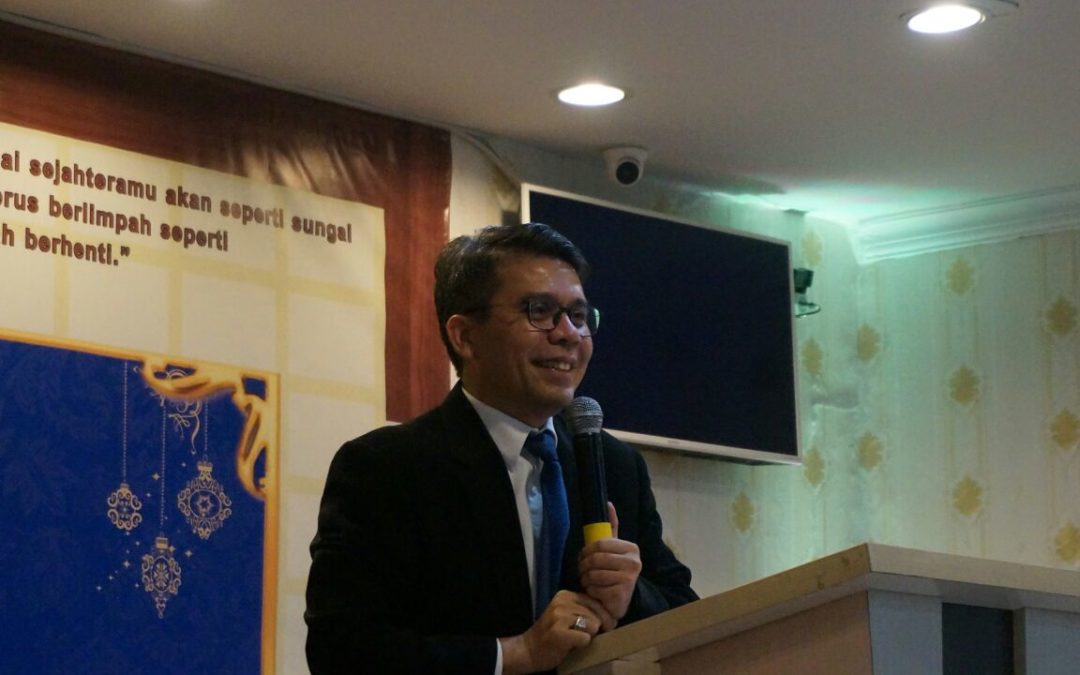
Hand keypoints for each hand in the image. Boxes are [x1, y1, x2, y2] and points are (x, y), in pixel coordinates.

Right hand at [499, 590, 613, 673]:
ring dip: (588, 636)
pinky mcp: (559, 632)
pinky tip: (570, 645)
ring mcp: (559, 616)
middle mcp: (562, 601)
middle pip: (597, 615)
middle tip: (584, 636)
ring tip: (574, 639)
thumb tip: (613, 617)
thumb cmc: (553, 635)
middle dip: (597, 629)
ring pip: (593, 626)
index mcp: (566, 595)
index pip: (596, 602)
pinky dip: (581, 645)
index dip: (603, 617)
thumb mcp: (568, 616)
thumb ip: (586, 611)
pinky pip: (586, 638)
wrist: (529, 651)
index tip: (601, 628)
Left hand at [577, 503, 640, 622]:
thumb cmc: (612, 571)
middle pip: (596, 559)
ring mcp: (630, 580)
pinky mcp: (622, 595)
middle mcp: (634, 563)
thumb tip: (608, 503)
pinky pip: (596, 589)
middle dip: (584, 566)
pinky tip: (596, 592)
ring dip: (586, 579)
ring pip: (594, 574)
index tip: (583, 557)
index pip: (601, 543)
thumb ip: (611, 527)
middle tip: (582, 571)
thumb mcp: (613, 549)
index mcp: (632, 548)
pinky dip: (591, 591)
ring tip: (589, 581)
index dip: (586, 550)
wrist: (618, 600)